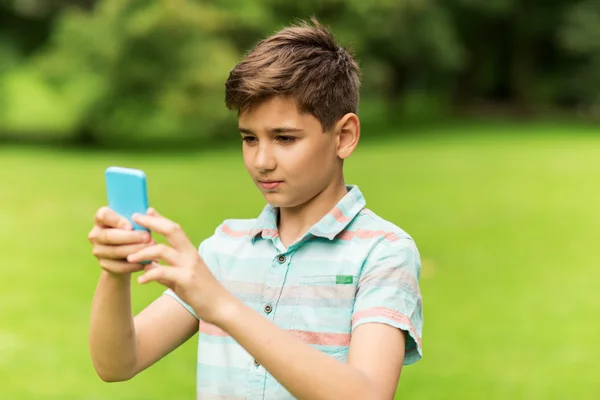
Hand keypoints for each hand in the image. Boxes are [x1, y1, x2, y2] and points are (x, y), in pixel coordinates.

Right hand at [88, 206, 153, 275]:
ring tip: (151, 249)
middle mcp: (96, 234)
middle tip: (148, 237)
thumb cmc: (134, 230)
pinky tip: (147, 262)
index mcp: (102, 218)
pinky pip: (119, 266)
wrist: (126, 253)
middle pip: (109, 236)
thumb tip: (150, 211)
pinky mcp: (104, 264)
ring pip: (115, 252)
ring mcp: (98, 250)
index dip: (116, 221)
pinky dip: (134, 264)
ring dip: (135, 251)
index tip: (131, 227)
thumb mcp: (137, 222)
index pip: (103, 215)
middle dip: (131, 237)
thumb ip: (143, 217)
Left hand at [127, 208, 233, 323]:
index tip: (147, 211)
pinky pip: (163, 272)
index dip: (160, 219)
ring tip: (129, 257)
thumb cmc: (202, 294)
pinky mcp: (187, 280)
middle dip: (151, 223)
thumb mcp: (182, 280)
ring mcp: (189, 266)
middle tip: (134, 219)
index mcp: (190, 252)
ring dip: (143, 252)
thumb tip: (149, 268)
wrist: (221, 307)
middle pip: (171, 230)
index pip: (175, 229)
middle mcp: (190, 255)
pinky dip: (149, 274)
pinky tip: (140, 280)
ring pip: (162, 250)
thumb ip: (167, 272)